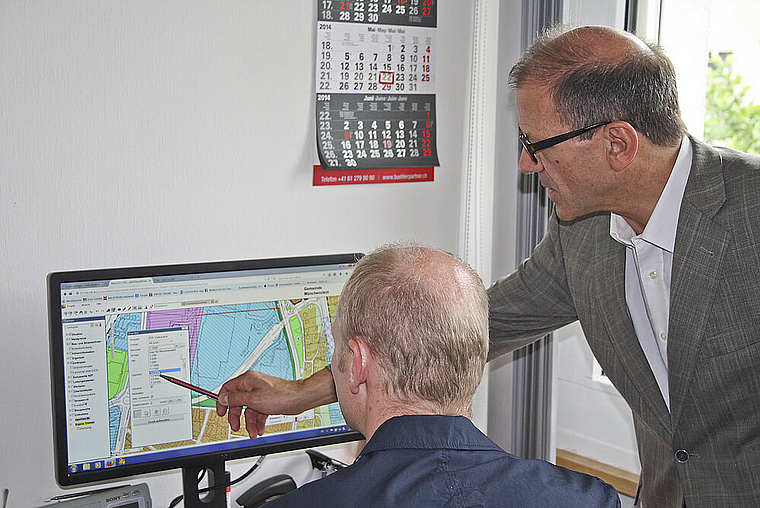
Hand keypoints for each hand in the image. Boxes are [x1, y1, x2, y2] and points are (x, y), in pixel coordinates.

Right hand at [216, 368, 336, 438]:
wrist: (298, 399)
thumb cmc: (280, 395)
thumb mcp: (253, 399)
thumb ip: (236, 399)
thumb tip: (224, 398)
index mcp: (247, 380)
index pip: (228, 389)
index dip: (222, 401)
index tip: (221, 413)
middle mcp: (252, 385)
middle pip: (237, 402)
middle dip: (236, 416)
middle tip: (236, 427)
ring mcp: (260, 394)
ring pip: (248, 410)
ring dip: (249, 423)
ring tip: (252, 433)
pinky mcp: (267, 401)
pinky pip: (258, 412)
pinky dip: (258, 421)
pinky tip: (259, 429)